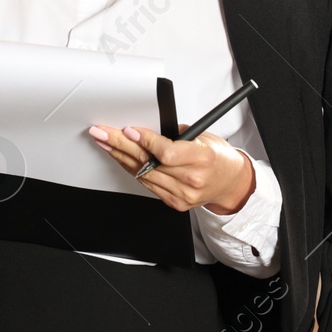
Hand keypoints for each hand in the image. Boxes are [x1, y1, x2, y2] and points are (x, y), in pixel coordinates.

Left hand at [86, 122, 255, 214]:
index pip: (167, 152)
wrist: (229, 182)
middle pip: (149, 162)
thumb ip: (174, 134)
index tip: (128, 130)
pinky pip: (147, 184)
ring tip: (104, 142)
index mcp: (202, 159)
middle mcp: (192, 179)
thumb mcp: (202, 136)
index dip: (145, 141)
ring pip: (143, 174)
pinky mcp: (175, 202)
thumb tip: (144, 129)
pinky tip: (121, 158)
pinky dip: (132, 169)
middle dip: (121, 145)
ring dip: (120, 156)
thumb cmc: (216, 156)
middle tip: (102, 132)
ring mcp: (183, 194)